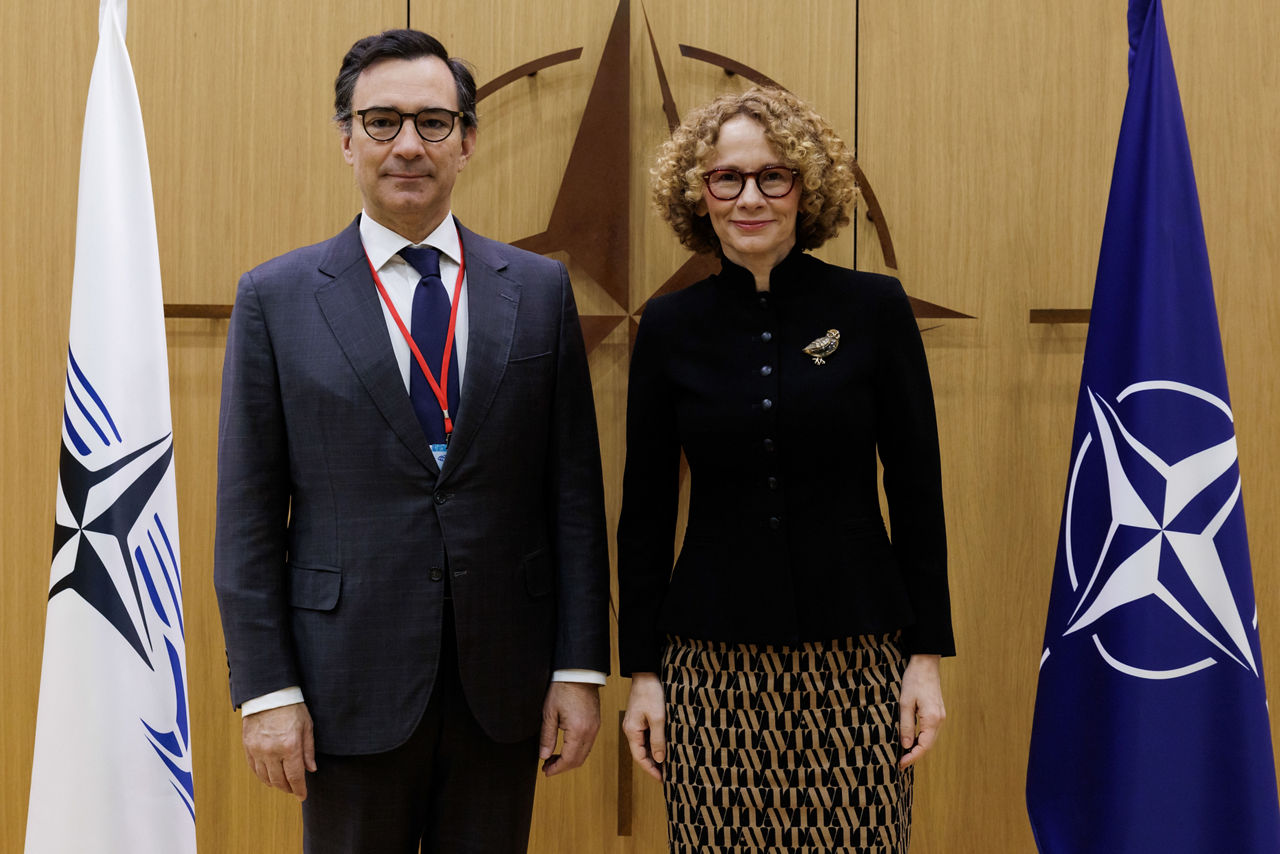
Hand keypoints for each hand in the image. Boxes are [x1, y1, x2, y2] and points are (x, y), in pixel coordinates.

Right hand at [242, 702, 316, 799]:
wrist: (268, 693)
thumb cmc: (292, 707)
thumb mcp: (307, 726)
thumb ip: (308, 750)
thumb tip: (311, 769)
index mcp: (290, 746)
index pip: (295, 777)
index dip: (299, 790)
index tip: (302, 796)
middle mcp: (272, 751)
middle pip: (279, 781)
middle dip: (288, 788)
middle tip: (293, 790)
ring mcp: (258, 750)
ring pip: (265, 777)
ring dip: (274, 784)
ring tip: (282, 784)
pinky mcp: (248, 746)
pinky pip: (254, 768)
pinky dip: (262, 775)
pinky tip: (268, 776)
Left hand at [539, 682, 600, 776]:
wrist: (579, 673)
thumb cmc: (563, 688)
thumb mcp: (549, 713)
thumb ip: (547, 736)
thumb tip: (544, 756)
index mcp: (578, 730)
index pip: (568, 759)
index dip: (556, 769)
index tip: (545, 772)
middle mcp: (590, 732)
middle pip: (578, 760)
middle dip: (562, 767)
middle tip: (547, 767)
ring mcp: (595, 728)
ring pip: (584, 754)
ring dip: (569, 760)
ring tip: (553, 758)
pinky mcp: (596, 723)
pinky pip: (588, 744)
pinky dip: (577, 751)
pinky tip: (565, 748)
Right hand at [621, 672, 665, 780]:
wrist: (646, 673)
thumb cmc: (651, 693)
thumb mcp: (657, 718)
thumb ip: (658, 739)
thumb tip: (659, 759)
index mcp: (632, 731)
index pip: (639, 757)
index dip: (651, 770)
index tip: (662, 779)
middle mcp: (631, 729)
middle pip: (641, 753)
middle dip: (654, 764)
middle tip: (668, 775)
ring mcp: (636, 724)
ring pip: (645, 745)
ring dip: (655, 754)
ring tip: (669, 764)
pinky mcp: (642, 718)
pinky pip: (648, 736)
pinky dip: (656, 743)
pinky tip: (666, 746)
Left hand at [898, 654, 944, 769]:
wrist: (926, 664)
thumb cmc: (914, 680)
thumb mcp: (904, 702)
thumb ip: (905, 725)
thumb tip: (906, 745)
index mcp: (932, 719)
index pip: (924, 746)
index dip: (912, 757)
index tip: (901, 764)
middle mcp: (939, 720)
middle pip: (929, 745)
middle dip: (915, 755)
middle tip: (900, 762)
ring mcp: (940, 716)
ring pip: (930, 739)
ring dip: (918, 747)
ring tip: (904, 754)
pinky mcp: (938, 712)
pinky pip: (931, 731)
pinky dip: (922, 738)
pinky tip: (911, 740)